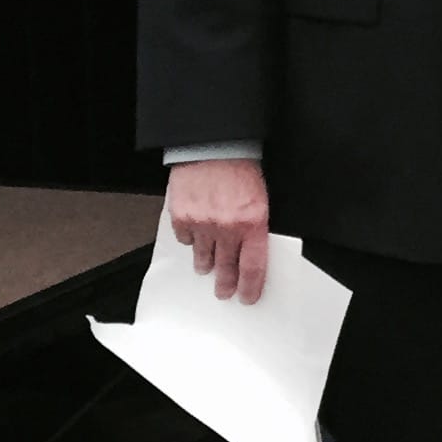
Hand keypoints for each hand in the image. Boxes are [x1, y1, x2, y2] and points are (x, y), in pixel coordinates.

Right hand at [166, 158, 270, 302]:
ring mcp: (202, 223)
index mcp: (253, 222)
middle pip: (226, 267)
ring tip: (207, 267)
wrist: (213, 145)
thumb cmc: (240, 168)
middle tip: (224, 291)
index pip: (253, 266)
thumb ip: (255, 226)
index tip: (247, 296)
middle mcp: (227, 227)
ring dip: (206, 264)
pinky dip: (190, 239)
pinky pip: (185, 239)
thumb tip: (250, 250)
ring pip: (203, 257)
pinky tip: (194, 235)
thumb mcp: (260, 199)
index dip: (250, 286)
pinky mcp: (181, 217)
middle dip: (225, 283)